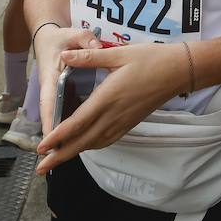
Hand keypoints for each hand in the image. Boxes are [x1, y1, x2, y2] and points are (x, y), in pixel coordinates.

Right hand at [31, 25, 100, 147]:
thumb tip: (95, 47)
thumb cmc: (59, 38)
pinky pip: (65, 113)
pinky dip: (71, 126)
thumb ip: (84, 40)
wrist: (47, 38)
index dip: (49, 121)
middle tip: (56, 159)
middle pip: (51, 117)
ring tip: (69, 155)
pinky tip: (81, 137)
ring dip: (63, 135)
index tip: (50, 139)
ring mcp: (54, 95)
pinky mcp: (60, 97)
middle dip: (54, 137)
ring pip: (58, 117)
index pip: (48, 102)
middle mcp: (50, 89)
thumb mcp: (72, 34)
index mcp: (50, 77)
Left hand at [35, 41, 189, 174]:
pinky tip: (85, 145)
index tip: (42, 146)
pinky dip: (92, 146)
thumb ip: (89, 57)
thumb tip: (63, 56)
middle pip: (83, 141)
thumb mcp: (118, 53)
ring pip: (94, 143)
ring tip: (58, 159)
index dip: (58, 137)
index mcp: (107, 98)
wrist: (178, 71)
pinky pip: (107, 140)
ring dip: (75, 153)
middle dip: (60, 156)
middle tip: (41, 167)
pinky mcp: (130, 123)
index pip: (77, 123)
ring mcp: (123, 121)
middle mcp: (113, 115)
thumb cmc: (150, 59)